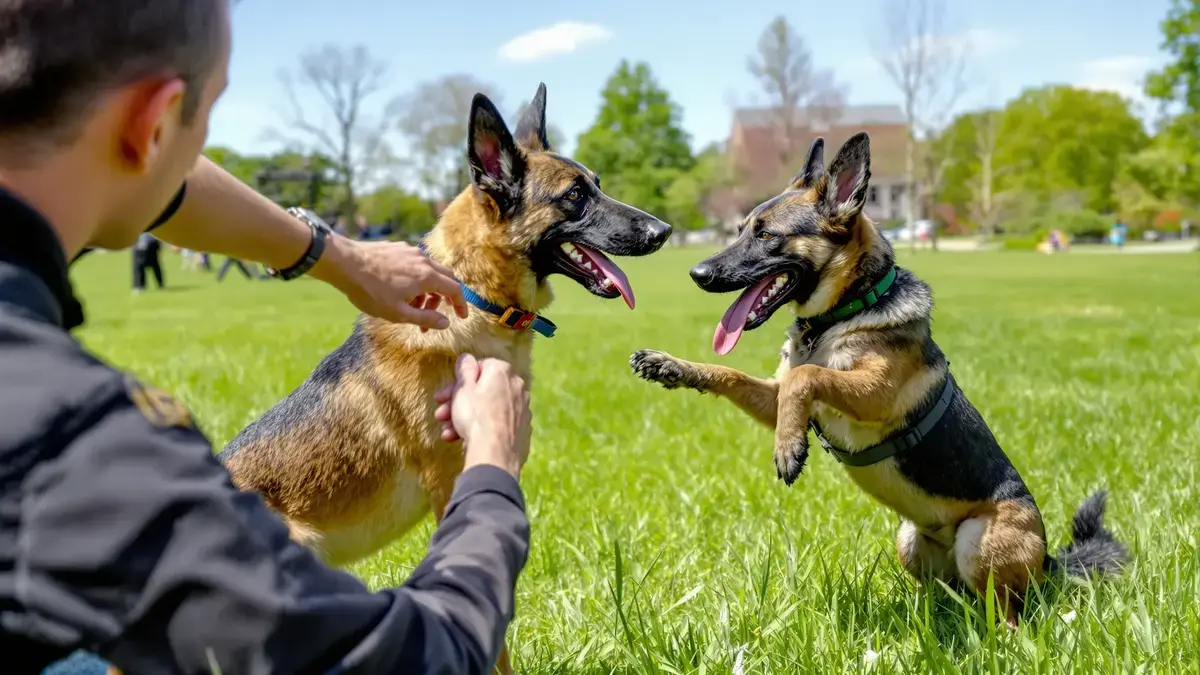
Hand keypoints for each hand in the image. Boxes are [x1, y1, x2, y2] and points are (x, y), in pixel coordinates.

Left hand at [318, 237, 468, 329]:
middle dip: (443, 298)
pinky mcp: (397, 248)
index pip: (455, 289)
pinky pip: (414, 264)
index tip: (461, 316)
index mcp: (427, 276)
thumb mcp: (399, 313)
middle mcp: (423, 260)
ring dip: (426, 290)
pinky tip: (398, 290)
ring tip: (410, 307)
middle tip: (433, 315)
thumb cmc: (370, 291)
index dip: (461, 304)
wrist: (344, 264)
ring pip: (428, 271)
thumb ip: (426, 319)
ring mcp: (410, 251)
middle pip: (445, 278)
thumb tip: (446, 323)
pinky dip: (415, 279)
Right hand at [434, 354, 531, 478]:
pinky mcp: (521, 428)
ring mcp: (521, 408)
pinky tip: (463, 439)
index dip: (456, 383)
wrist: (495, 454)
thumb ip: (464, 370)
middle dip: (457, 403)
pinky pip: (496, 423)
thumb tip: (466, 358)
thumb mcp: (463, 389)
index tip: (442, 397)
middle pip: (481, 390)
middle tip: (440, 415)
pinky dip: (481, 428)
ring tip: (447, 432)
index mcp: (502, 371)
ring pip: (487, 408)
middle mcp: (516, 386)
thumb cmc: (476, 418)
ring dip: (464, 418)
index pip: (478, 368)